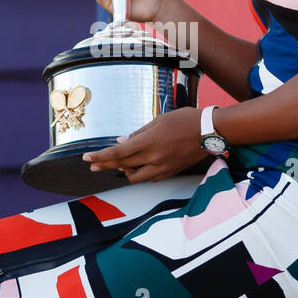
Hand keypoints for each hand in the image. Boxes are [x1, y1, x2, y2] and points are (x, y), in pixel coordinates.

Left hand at [82, 107, 211, 182]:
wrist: (210, 131)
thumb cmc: (185, 120)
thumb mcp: (159, 121)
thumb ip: (139, 133)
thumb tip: (122, 141)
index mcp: (148, 143)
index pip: (117, 153)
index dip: (100, 156)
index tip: (86, 158)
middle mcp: (153, 158)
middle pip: (122, 166)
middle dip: (105, 165)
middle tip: (93, 165)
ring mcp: (163, 168)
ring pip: (136, 177)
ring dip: (126, 171)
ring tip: (121, 164)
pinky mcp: (172, 172)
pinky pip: (151, 177)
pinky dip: (142, 172)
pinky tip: (140, 166)